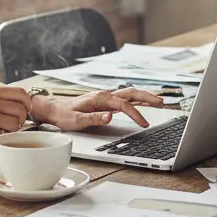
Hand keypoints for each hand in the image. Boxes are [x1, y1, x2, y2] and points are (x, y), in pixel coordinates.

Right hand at [0, 85, 31, 148]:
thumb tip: (19, 105)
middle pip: (22, 109)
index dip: (26, 103)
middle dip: (21, 119)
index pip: (21, 93)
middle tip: (11, 124)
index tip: (24, 110)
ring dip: (12, 130)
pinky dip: (1, 138)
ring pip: (17, 123)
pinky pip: (6, 135)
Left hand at [35, 87, 164, 131]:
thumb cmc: (64, 114)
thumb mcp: (76, 120)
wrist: (54, 108)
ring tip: (159, 102)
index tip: (144, 123)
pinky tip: (143, 103)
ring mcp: (106, 97)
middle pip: (131, 93)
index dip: (135, 114)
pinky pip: (125, 98)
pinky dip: (137, 99)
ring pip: (130, 93)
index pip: (123, 105)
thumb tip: (109, 117)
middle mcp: (105, 95)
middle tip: (161, 103)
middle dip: (147, 97)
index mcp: (100, 98)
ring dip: (144, 96)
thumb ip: (93, 118)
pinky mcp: (105, 101)